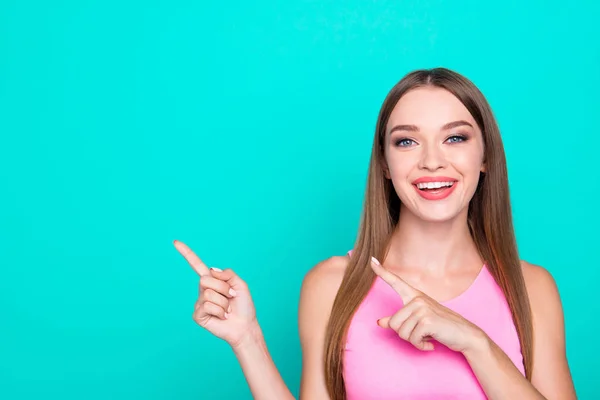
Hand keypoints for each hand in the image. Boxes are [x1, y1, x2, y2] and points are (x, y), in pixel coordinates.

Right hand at [175, 240, 258, 347]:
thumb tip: (211, 270)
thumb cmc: (243, 306)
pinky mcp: (198, 315)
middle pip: (205, 279)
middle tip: (231, 297)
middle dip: (222, 288)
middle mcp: (204, 290)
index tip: (175, 242)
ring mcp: (200, 303)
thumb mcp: (240, 284)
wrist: (245, 326)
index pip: (197, 265)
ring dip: (223, 302)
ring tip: (227, 310)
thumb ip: (227, 274)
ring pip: (208, 294)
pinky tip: (221, 317)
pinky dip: (219, 311)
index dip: (186, 253)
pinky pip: (206, 306)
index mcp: (213, 280)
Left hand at [370, 257, 486, 353]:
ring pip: (401, 332)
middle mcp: (417, 299)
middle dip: (405, 334)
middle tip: (420, 334)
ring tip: (427, 337)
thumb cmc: (441, 327)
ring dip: (413, 341)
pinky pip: (412, 339)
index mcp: (415, 296)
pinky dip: (420, 345)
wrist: (465, 335)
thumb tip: (379, 323)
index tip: (371, 260)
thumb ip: (398, 321)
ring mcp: (422, 308)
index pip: (395, 281)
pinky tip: (430, 343)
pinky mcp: (426, 320)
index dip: (381, 272)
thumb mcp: (418, 322)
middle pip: (393, 323)